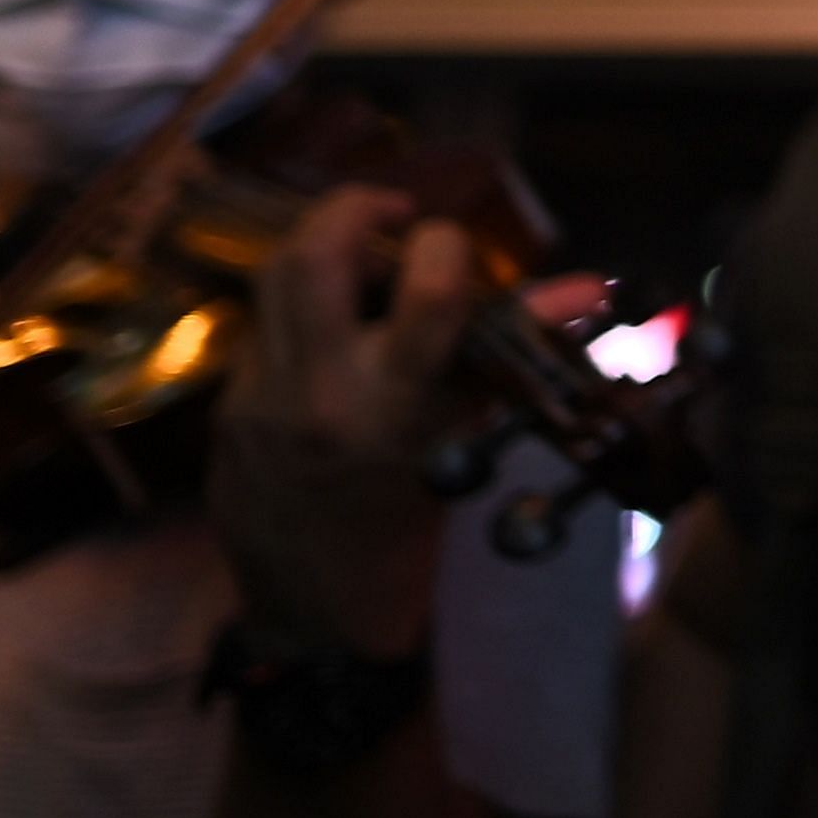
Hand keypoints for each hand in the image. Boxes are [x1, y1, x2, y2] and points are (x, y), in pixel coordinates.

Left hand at [212, 188, 479, 656]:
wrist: (313, 609)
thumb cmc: (410, 532)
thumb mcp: (464, 441)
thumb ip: (513, 356)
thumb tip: (590, 287)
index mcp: (391, 408)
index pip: (426, 290)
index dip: (447, 245)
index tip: (457, 249)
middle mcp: (316, 392)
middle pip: (314, 255)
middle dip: (355, 208)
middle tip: (394, 215)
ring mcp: (258, 395)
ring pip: (273, 274)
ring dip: (322, 245)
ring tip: (361, 254)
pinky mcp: (227, 404)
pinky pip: (261, 324)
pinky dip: (300, 308)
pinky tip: (330, 331)